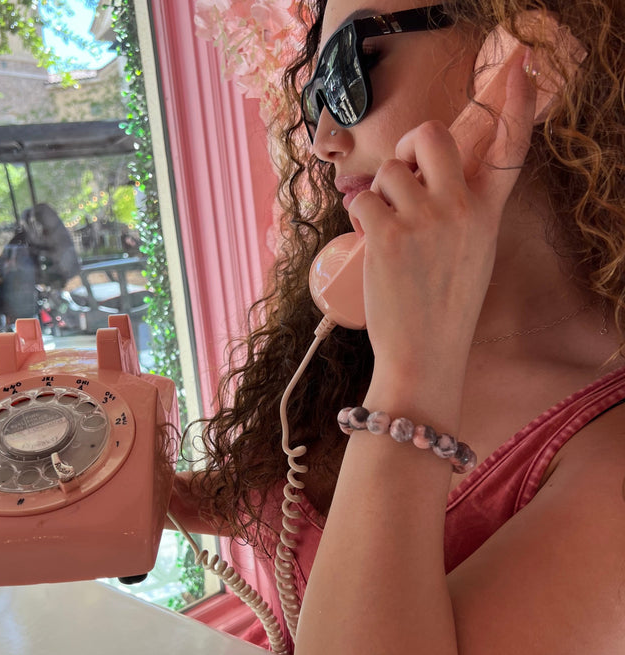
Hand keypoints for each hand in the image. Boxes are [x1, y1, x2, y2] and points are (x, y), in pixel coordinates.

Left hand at [348, 56, 537, 383]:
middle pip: (428, 136)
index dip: (516, 107)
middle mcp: (460, 207)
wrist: (424, 356)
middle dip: (405, 149)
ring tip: (385, 228)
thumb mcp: (472, 254)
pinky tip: (369, 240)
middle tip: (399, 178)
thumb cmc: (444, 308)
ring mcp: (425, 219)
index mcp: (486, 212)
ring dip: (378, 193)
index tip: (521, 72)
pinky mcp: (388, 235)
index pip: (508, 150)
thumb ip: (464, 213)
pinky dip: (358, 216)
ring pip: (387, 172)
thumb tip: (428, 180)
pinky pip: (361, 200)